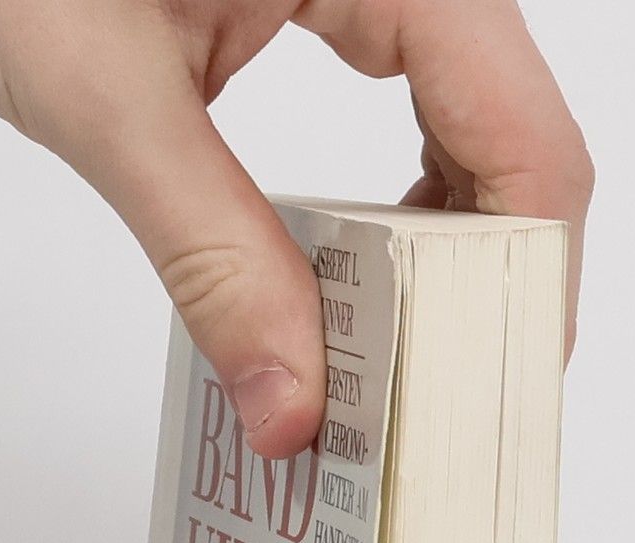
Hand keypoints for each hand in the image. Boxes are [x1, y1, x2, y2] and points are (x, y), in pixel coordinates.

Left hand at [0, 0, 591, 458]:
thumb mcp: (110, 101)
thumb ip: (210, 258)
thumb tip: (291, 410)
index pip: (524, 138)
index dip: (523, 282)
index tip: (482, 397)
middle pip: (519, 148)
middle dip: (482, 292)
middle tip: (432, 411)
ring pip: (480, 142)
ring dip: (445, 266)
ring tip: (394, 368)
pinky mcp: (358, 10)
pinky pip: (424, 124)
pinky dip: (403, 221)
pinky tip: (362, 288)